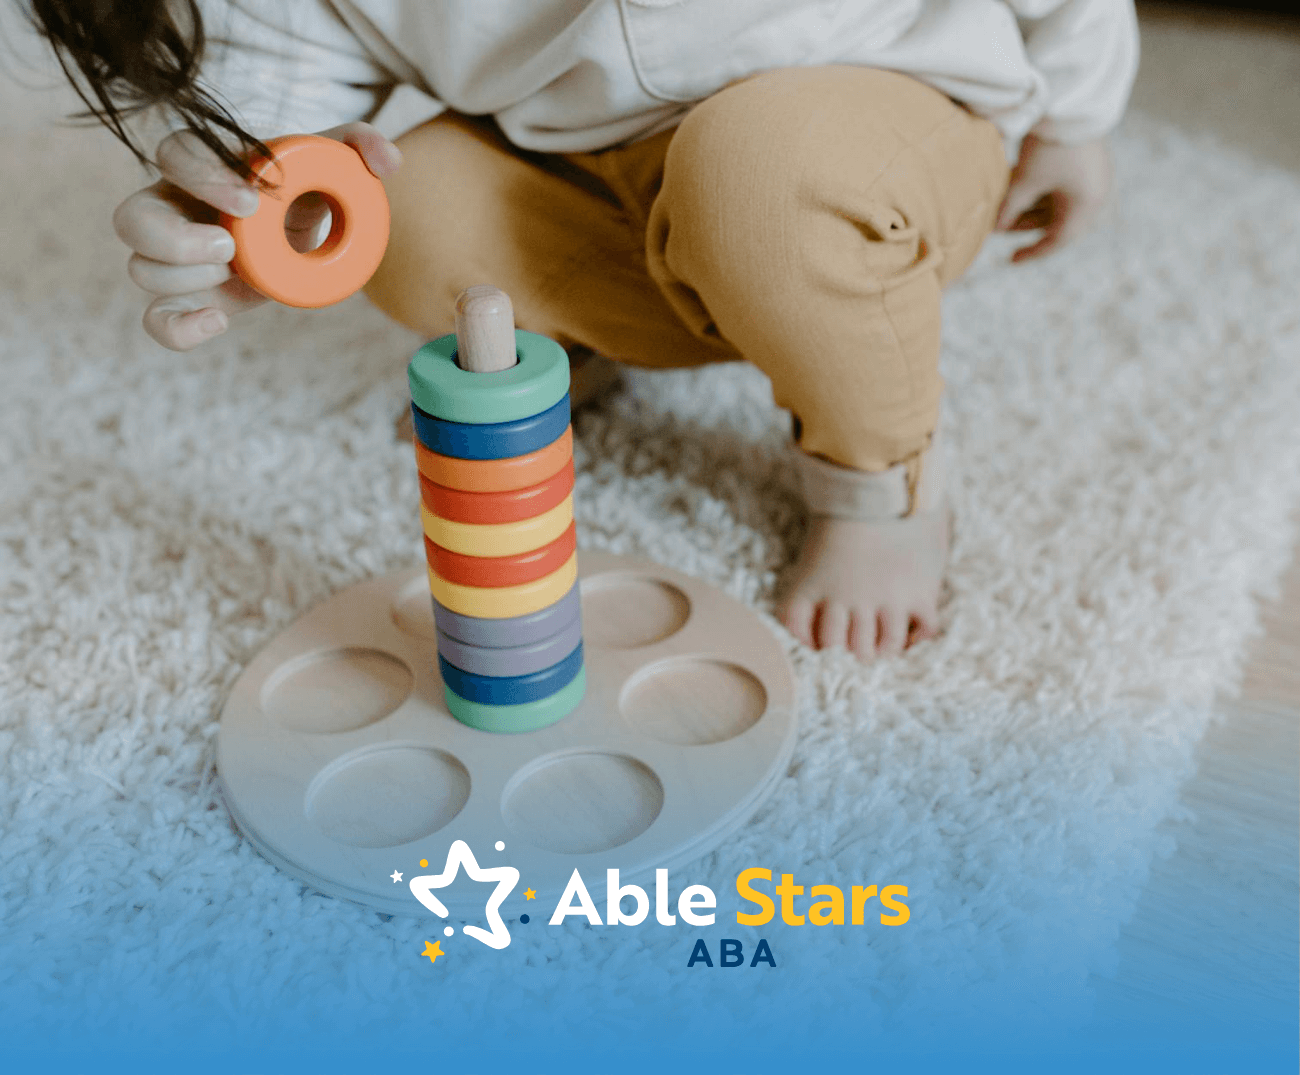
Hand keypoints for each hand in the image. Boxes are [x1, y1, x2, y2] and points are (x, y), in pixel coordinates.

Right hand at [114, 122, 401, 349]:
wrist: (297, 226)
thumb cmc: (304, 185)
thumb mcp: (333, 158)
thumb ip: (360, 145)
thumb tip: (386, 161)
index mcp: (204, 164)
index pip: (177, 155)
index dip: (204, 177)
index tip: (250, 202)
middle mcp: (174, 207)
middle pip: (130, 218)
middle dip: (175, 239)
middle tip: (230, 248)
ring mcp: (174, 257)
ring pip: (140, 268)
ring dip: (183, 277)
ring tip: (235, 271)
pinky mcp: (188, 298)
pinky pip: (157, 320)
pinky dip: (177, 330)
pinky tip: (216, 323)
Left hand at [995, 133, 1111, 261]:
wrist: (1070, 99)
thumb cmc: (1049, 145)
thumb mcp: (1026, 180)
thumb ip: (1010, 209)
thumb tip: (995, 230)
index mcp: (1087, 204)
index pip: (1057, 240)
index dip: (1032, 252)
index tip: (1011, 260)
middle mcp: (1095, 194)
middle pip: (1056, 221)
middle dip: (1025, 224)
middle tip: (1000, 226)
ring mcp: (1092, 177)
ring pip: (1057, 203)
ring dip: (1031, 207)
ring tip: (1004, 207)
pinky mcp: (1086, 162)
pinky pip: (1062, 186)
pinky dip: (1040, 190)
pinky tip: (1016, 187)